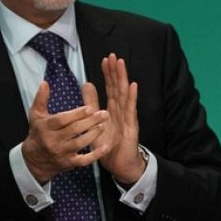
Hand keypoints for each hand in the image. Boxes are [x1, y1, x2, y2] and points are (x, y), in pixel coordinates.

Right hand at [21, 81, 110, 183]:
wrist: (34, 159)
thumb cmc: (38, 133)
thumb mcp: (36, 115)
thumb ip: (41, 99)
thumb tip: (44, 83)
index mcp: (46, 127)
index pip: (62, 120)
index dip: (76, 114)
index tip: (89, 108)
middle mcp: (53, 141)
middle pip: (74, 130)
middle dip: (90, 121)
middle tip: (104, 114)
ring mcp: (62, 153)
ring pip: (80, 143)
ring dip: (94, 134)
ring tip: (104, 125)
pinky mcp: (70, 163)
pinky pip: (84, 160)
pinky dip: (96, 154)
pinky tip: (106, 146)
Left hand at [91, 54, 143, 184]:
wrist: (119, 163)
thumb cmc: (109, 145)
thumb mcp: (95, 122)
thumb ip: (92, 104)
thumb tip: (87, 84)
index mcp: (112, 109)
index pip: (110, 88)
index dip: (108, 74)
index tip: (105, 60)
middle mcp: (121, 110)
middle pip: (118, 88)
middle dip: (116, 72)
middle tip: (113, 56)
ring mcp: (128, 117)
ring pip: (125, 95)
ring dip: (123, 79)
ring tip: (122, 65)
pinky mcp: (132, 126)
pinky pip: (131, 110)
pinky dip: (132, 98)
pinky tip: (133, 86)